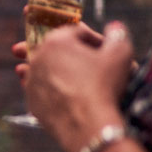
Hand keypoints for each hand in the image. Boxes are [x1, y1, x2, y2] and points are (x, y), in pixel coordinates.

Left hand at [24, 21, 132, 150]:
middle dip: (69, 51)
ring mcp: (32, 80)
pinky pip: (41, 89)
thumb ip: (117, 35)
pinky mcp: (32, 100)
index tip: (103, 48)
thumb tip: (114, 27)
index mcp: (56, 40)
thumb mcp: (120, 54)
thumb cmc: (104, 85)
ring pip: (44, 68)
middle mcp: (38, 57)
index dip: (92, 38)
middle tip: (78, 56)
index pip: (75, 32)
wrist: (88, 124)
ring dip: (54, 68)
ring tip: (65, 72)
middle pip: (55, 49)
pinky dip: (49, 88)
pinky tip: (58, 90)